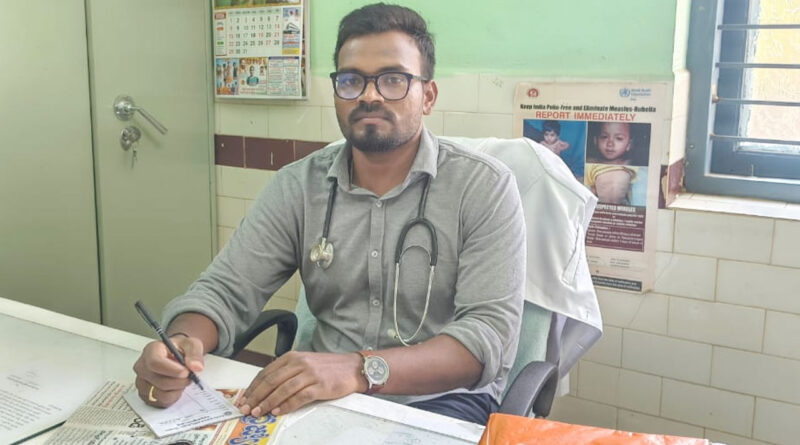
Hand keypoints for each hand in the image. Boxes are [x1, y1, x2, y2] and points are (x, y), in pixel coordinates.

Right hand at [133, 334, 204, 407]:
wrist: (176, 355)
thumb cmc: (180, 349)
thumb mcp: (191, 345)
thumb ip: (195, 354)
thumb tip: (196, 366)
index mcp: (151, 351)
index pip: (155, 363)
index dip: (172, 370)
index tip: (186, 372)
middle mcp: (142, 367)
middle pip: (160, 381)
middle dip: (180, 381)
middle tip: (190, 375)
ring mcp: (142, 382)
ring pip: (161, 394)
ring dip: (177, 389)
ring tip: (181, 380)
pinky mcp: (145, 395)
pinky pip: (161, 402)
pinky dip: (173, 397)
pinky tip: (176, 387)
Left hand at [236, 351, 362, 416]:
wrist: (352, 367)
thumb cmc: (328, 367)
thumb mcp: (304, 364)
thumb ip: (286, 372)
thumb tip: (265, 389)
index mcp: (292, 357)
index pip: (266, 372)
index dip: (253, 387)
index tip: (244, 399)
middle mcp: (299, 363)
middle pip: (271, 381)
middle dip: (256, 396)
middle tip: (246, 409)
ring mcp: (309, 374)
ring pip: (282, 389)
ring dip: (268, 403)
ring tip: (258, 413)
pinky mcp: (319, 385)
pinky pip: (299, 397)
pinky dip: (286, 405)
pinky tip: (278, 412)